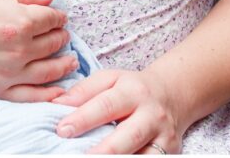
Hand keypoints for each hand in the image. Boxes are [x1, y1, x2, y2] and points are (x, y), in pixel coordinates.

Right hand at [0, 0, 76, 101]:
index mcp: (21, 20)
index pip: (51, 19)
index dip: (58, 16)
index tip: (58, 17)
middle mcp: (20, 49)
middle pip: (53, 44)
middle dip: (61, 37)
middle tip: (63, 35)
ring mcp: (10, 72)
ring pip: (49, 71)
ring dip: (64, 64)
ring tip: (70, 61)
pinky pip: (31, 96)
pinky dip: (49, 94)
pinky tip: (59, 90)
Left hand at [52, 69, 186, 153]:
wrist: (172, 94)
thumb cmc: (132, 88)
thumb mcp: (109, 79)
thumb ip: (83, 90)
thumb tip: (57, 104)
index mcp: (133, 91)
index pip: (105, 106)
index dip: (83, 119)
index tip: (62, 130)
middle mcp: (151, 114)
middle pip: (128, 136)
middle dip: (103, 150)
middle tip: (78, 156)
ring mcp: (164, 136)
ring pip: (143, 156)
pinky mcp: (172, 151)